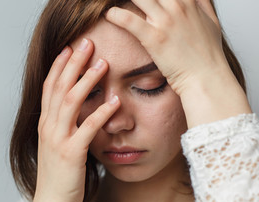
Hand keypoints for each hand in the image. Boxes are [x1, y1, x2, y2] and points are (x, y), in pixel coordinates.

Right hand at [33, 39, 119, 201]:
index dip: (59, 66)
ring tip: (102, 64)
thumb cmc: (58, 174)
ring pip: (70, 101)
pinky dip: (102, 112)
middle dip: (73, 63)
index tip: (69, 48)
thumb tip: (80, 110)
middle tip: (86, 43)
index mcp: (46, 123)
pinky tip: (115, 101)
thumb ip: (65, 126)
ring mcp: (58, 139)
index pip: (49, 87)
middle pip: (59, 87)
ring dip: (86, 80)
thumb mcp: (57, 145)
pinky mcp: (72, 153)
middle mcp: (49, 127)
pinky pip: (88, 128)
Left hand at [105, 0, 225, 95]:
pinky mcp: (154, 38)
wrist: (205, 77)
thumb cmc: (207, 54)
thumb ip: (202, 4)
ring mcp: (165, 21)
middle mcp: (177, 6)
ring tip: (106, 3)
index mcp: (188, 0)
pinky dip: (115, 15)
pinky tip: (109, 15)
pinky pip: (129, 20)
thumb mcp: (211, 23)